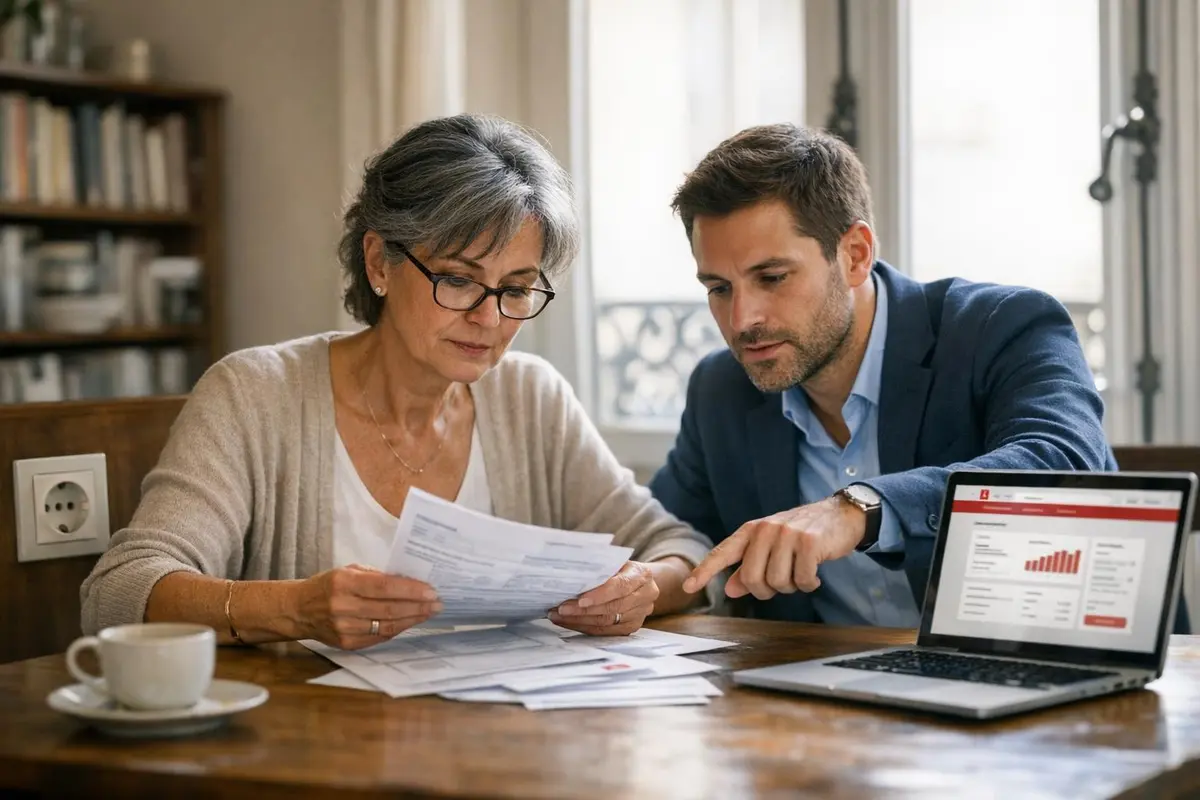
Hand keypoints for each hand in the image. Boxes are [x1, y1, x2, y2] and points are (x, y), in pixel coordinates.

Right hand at [292, 563, 441, 649]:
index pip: (384, 587)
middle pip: (389, 609)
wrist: (299, 610)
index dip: (410, 590)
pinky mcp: (347, 644)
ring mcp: (345, 628)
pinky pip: (379, 637)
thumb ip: (376, 576)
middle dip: (418, 607)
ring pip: (387, 626)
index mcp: (344, 583)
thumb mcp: (348, 571)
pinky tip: (410, 622)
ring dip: (412, 619)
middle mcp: (343, 606)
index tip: (431, 591)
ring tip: (429, 613)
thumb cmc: (328, 585)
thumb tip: (409, 582)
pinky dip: (397, 629)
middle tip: (437, 603)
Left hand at [549, 561, 659, 634]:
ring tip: (559, 617)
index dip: (600, 595)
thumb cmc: (621, 568)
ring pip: (607, 622)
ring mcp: (640, 614)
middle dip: (583, 610)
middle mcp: (646, 596)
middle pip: (612, 608)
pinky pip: (606, 632)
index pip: (620, 587)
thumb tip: (571, 577)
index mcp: (642, 575)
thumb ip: (600, 569)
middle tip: (560, 609)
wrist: (642, 582)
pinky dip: (586, 627)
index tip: (579, 599)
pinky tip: (570, 623)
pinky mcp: (632, 627)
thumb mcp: (615, 561)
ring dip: (580, 621)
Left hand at [682, 496, 865, 600]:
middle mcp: (766, 530)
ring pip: (778, 582)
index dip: (705, 571)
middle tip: (784, 582)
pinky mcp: (809, 542)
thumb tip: (729, 589)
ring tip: (801, 572)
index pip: (723, 553)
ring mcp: (787, 534)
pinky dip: (810, 584)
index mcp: (752, 531)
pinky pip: (803, 580)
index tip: (689, 586)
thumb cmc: (801, 534)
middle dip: (769, 590)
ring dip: (792, 586)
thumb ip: (749, 568)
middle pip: (753, 579)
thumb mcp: (771, 547)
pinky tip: (816, 574)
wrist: (839, 515)